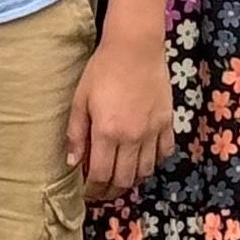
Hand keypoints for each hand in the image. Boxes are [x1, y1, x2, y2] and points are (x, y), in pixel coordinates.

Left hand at [66, 35, 174, 197]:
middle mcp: (132, 137)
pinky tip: (142, 159)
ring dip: (132, 180)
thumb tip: (72, 162)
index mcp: (107, 132)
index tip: (87, 191)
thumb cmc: (102, 69)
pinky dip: (153, 162)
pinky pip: (164, 153)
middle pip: (124, 179)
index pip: (101, 175)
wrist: (135, 47)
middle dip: (111, 191)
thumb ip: (76, 132)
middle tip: (102, 191)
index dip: (93, 189)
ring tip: (120, 179)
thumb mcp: (80, 99)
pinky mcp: (167, 123)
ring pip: (145, 171)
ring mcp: (152, 131)